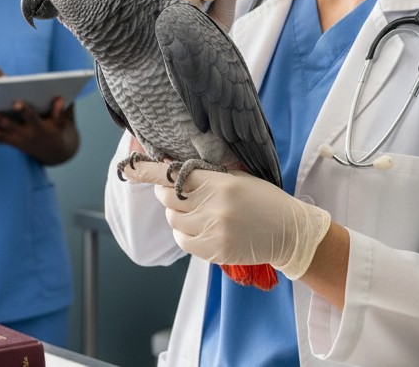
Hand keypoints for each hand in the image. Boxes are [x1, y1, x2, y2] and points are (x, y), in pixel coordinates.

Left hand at [0, 97, 76, 162]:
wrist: (53, 151)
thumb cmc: (56, 130)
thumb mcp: (61, 123)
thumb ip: (60, 112)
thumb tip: (60, 100)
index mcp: (39, 127)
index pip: (31, 117)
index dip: (24, 110)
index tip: (16, 102)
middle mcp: (26, 134)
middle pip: (10, 126)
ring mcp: (17, 140)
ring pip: (0, 134)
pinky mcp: (11, 142)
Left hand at [122, 160, 330, 279]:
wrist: (289, 232)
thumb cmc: (262, 199)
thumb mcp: (238, 177)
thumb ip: (205, 174)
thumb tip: (170, 168)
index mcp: (219, 184)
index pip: (174, 176)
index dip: (148, 172)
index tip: (129, 168)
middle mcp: (213, 207)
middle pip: (168, 200)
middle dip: (168, 194)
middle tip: (183, 193)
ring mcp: (213, 231)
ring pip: (174, 221)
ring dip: (179, 216)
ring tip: (201, 213)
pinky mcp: (214, 251)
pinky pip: (183, 240)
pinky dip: (186, 234)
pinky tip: (203, 228)